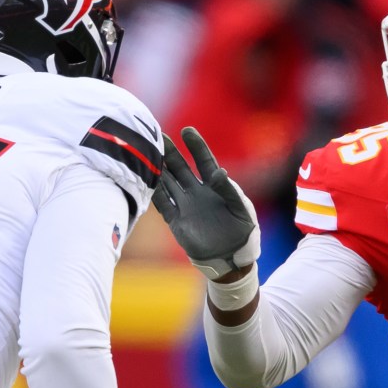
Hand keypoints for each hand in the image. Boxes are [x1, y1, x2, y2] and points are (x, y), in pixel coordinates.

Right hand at [152, 127, 259, 279]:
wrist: (232, 257)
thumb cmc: (243, 231)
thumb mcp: (241, 209)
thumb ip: (230, 191)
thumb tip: (219, 172)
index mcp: (216, 186)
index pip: (203, 160)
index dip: (196, 146)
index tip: (187, 130)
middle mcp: (198, 192)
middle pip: (180, 167)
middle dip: (170, 151)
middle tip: (158, 135)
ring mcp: (186, 205)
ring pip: (168, 182)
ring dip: (158, 169)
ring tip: (145, 152)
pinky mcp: (177, 221)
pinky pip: (162, 204)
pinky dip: (154, 193)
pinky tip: (145, 180)